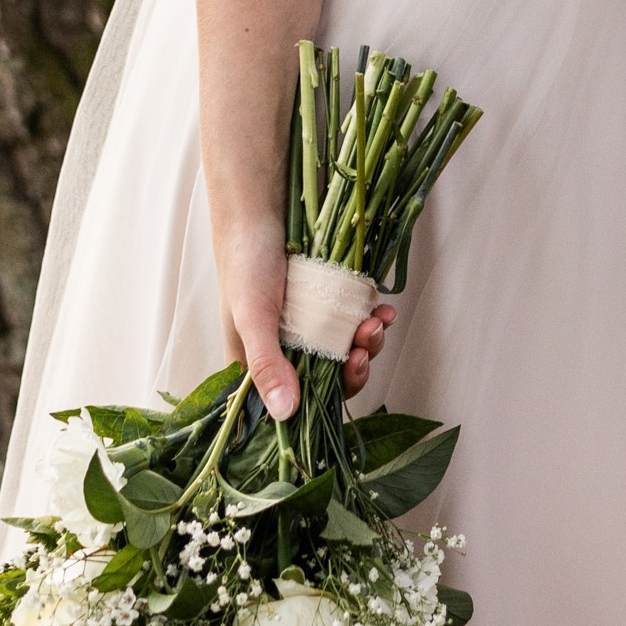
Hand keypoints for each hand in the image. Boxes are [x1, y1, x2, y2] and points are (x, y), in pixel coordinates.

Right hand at [214, 213, 393, 418]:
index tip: (347, 374)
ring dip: (366, 343)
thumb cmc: (245, 263)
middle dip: (353, 367)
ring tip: (376, 322)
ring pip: (342, 352)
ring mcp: (305, 330)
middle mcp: (282, 354)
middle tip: (365, 346)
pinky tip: (381, 309)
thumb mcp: (251, 316)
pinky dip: (369, 319)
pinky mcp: (323, 307)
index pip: (292, 405)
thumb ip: (266, 363)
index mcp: (255, 368)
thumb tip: (286, 414)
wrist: (259, 211)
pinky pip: (351, 323)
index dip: (323, 401)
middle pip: (324, 381)